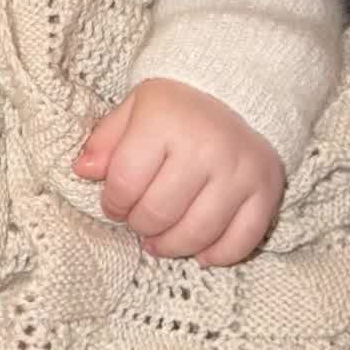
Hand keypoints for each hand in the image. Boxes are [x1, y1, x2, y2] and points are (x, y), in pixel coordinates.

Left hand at [72, 79, 285, 265]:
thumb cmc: (177, 108)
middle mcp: (206, 146)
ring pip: (196, 234)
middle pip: (158, 213)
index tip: (115, 203)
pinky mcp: (266, 192)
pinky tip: (199, 249)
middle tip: (139, 220)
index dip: (112, 202)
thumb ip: (106, 140)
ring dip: (171, 245)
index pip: (125, 182)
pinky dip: (215, 255)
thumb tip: (83, 171)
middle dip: (140, 225)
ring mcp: (239, 172)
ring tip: (160, 240)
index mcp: (166, 120)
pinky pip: (239, 242)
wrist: (239, 94)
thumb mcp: (134, 110)